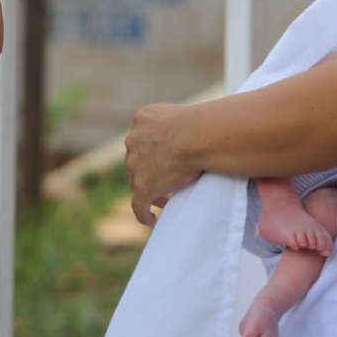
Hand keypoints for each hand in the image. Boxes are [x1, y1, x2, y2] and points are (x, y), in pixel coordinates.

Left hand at [126, 102, 203, 225]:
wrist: (196, 135)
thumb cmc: (201, 124)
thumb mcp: (186, 116)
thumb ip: (180, 125)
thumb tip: (194, 137)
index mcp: (143, 119)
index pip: (143, 138)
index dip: (153, 151)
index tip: (166, 161)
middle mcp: (134, 140)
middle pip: (137, 160)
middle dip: (150, 170)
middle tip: (167, 181)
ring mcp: (135, 164)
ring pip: (137, 181)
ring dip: (149, 190)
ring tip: (164, 200)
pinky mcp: (142, 186)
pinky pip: (138, 205)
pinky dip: (143, 213)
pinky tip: (151, 220)